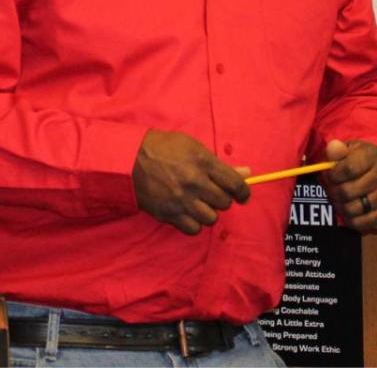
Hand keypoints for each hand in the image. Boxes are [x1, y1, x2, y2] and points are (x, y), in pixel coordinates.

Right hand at [133, 129, 250, 234]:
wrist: (130, 158)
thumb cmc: (163, 148)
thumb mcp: (193, 147)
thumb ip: (219, 164)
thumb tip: (247, 172)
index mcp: (203, 162)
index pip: (234, 183)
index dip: (243, 192)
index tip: (242, 195)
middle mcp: (194, 182)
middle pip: (224, 202)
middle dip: (222, 199)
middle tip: (213, 194)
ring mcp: (181, 200)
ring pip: (211, 218)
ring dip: (208, 212)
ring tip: (200, 203)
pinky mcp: (169, 213)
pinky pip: (193, 229)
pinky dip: (194, 223)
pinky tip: (189, 212)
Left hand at [321, 139, 376, 234]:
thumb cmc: (356, 158)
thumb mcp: (347, 149)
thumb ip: (336, 149)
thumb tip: (332, 148)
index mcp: (372, 155)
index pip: (348, 169)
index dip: (332, 175)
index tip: (328, 175)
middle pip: (347, 191)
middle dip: (332, 191)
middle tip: (330, 188)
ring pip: (352, 209)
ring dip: (339, 206)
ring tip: (337, 199)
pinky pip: (361, 224)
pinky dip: (349, 219)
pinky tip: (346, 209)